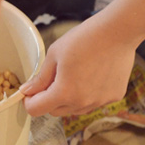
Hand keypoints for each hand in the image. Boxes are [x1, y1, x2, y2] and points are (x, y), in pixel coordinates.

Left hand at [19, 17, 137, 116]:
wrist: (117, 32)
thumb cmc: (84, 39)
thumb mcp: (54, 55)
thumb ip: (40, 78)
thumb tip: (26, 91)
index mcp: (64, 93)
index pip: (36, 110)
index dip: (29, 101)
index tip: (29, 92)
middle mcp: (82, 103)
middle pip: (55, 111)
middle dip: (47, 100)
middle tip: (50, 80)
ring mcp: (100, 102)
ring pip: (74, 109)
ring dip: (67, 99)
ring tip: (72, 75)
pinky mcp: (113, 97)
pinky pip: (92, 102)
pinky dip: (87, 95)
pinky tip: (90, 75)